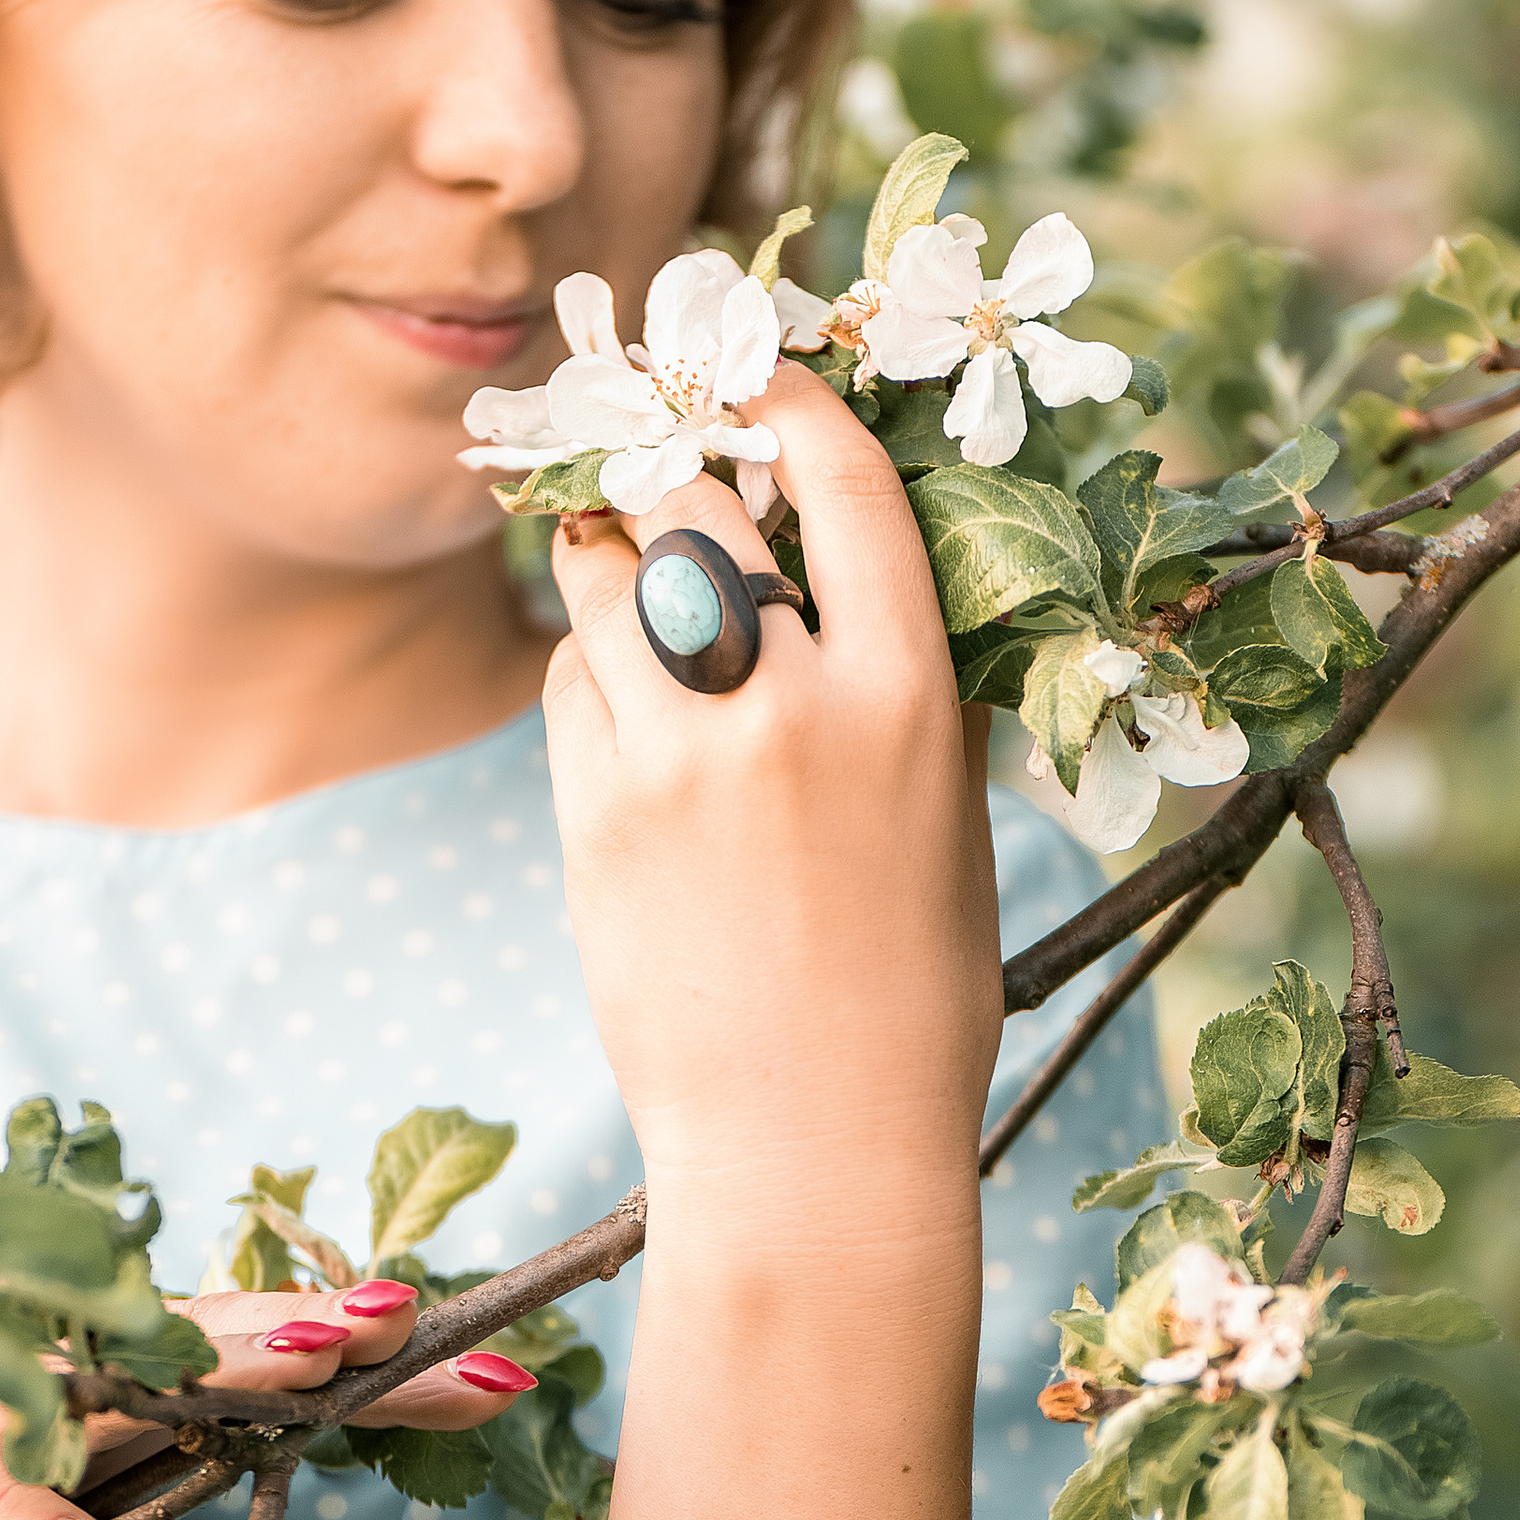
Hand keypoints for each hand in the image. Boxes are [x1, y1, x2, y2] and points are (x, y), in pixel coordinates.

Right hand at [0, 1285, 524, 1519]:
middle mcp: (64, 1378)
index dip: (389, 1369)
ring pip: (136, 1383)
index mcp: (103, 1394)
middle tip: (489, 1344)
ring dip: (238, 1369)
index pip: (269, 1370)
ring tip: (344, 1357)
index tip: (514, 1368)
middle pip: (239, 1352)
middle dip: (367, 1349)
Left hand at [545, 360, 1001, 1192]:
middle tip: (665, 466)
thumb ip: (912, 689)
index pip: (844, 484)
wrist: (814, 1147)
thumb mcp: (951, 822)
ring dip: (613, 559)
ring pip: (609, 576)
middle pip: (702, 504)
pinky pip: (568, 680)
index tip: (756, 373)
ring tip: (632, 586)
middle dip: (676, 472)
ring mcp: (684, 758)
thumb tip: (873, 569)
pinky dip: (587, 673)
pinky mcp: (597, 813)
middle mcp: (795, 707)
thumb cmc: (910, 993)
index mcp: (911, 699)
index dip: (788, 400)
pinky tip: (622, 715)